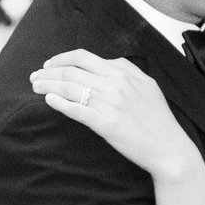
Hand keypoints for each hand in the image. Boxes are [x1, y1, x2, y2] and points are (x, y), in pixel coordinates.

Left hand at [31, 50, 196, 178]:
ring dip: (48, 85)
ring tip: (36, 87)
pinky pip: (77, 110)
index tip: (49, 64)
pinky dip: (60, 103)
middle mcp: (115, 85)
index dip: (61, 58)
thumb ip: (127, 70)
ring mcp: (111, 104)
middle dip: (48, 72)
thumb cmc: (159, 119)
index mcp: (123, 73)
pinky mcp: (107, 125)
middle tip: (35, 76)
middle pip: (72, 70)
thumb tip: (106, 62)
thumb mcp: (148, 85)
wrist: (170, 148)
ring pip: (70, 88)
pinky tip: (49, 100)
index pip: (84, 57)